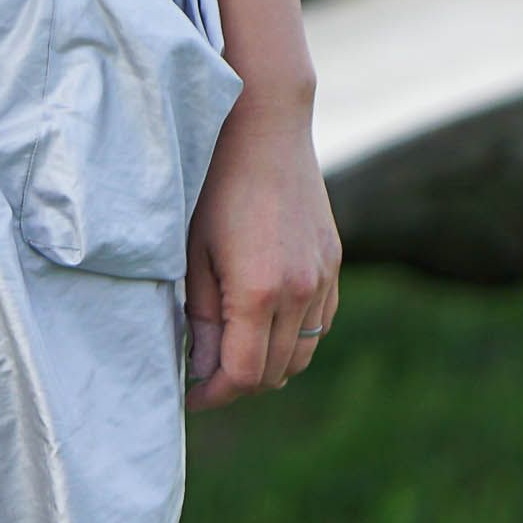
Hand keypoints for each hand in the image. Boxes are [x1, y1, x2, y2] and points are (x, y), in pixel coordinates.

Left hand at [182, 81, 338, 408]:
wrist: (265, 127)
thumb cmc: (215, 185)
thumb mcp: (192, 252)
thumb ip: (200, 316)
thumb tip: (203, 367)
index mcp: (259, 291)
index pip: (243, 375)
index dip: (213, 395)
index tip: (189, 394)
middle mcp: (300, 291)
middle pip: (273, 373)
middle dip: (237, 384)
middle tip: (204, 373)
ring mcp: (322, 278)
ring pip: (301, 354)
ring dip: (267, 364)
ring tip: (231, 350)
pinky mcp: (333, 264)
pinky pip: (319, 323)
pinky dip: (292, 336)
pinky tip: (262, 321)